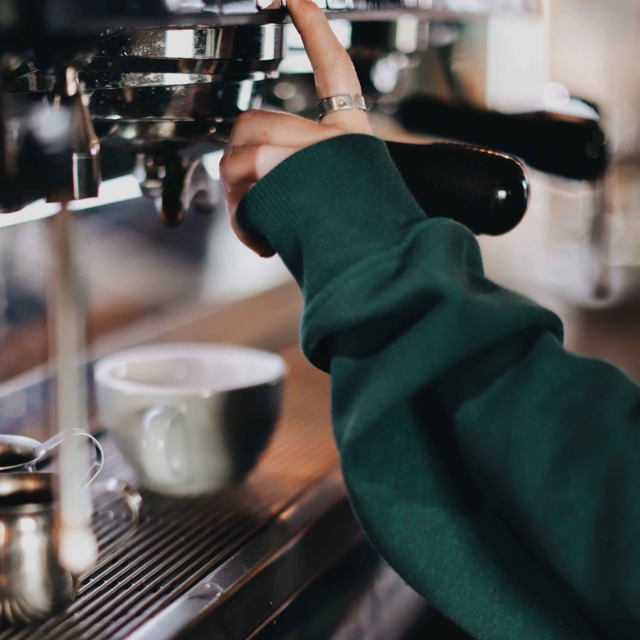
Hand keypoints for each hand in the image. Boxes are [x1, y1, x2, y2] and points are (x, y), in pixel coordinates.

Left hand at [220, 0, 373, 256]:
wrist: (380, 270)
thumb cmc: (365, 238)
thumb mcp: (346, 191)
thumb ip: (306, 170)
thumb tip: (251, 173)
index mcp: (352, 135)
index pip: (334, 69)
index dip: (314, 29)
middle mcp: (330, 140)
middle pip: (253, 124)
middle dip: (240, 163)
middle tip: (253, 195)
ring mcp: (305, 159)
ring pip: (239, 159)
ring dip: (240, 199)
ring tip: (265, 227)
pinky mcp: (284, 188)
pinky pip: (240, 192)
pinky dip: (242, 222)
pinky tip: (264, 241)